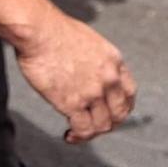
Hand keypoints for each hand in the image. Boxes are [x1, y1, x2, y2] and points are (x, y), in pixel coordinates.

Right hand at [15, 15, 135, 142]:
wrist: (38, 31)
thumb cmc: (52, 29)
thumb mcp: (87, 40)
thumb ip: (93, 59)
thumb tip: (85, 70)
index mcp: (113, 62)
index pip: (129, 94)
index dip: (120, 107)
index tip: (109, 112)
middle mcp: (109, 79)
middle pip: (118, 114)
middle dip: (107, 123)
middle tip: (92, 124)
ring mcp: (93, 93)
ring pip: (102, 125)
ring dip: (91, 132)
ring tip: (76, 132)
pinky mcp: (73, 103)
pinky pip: (84, 129)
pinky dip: (78, 136)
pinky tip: (69, 135)